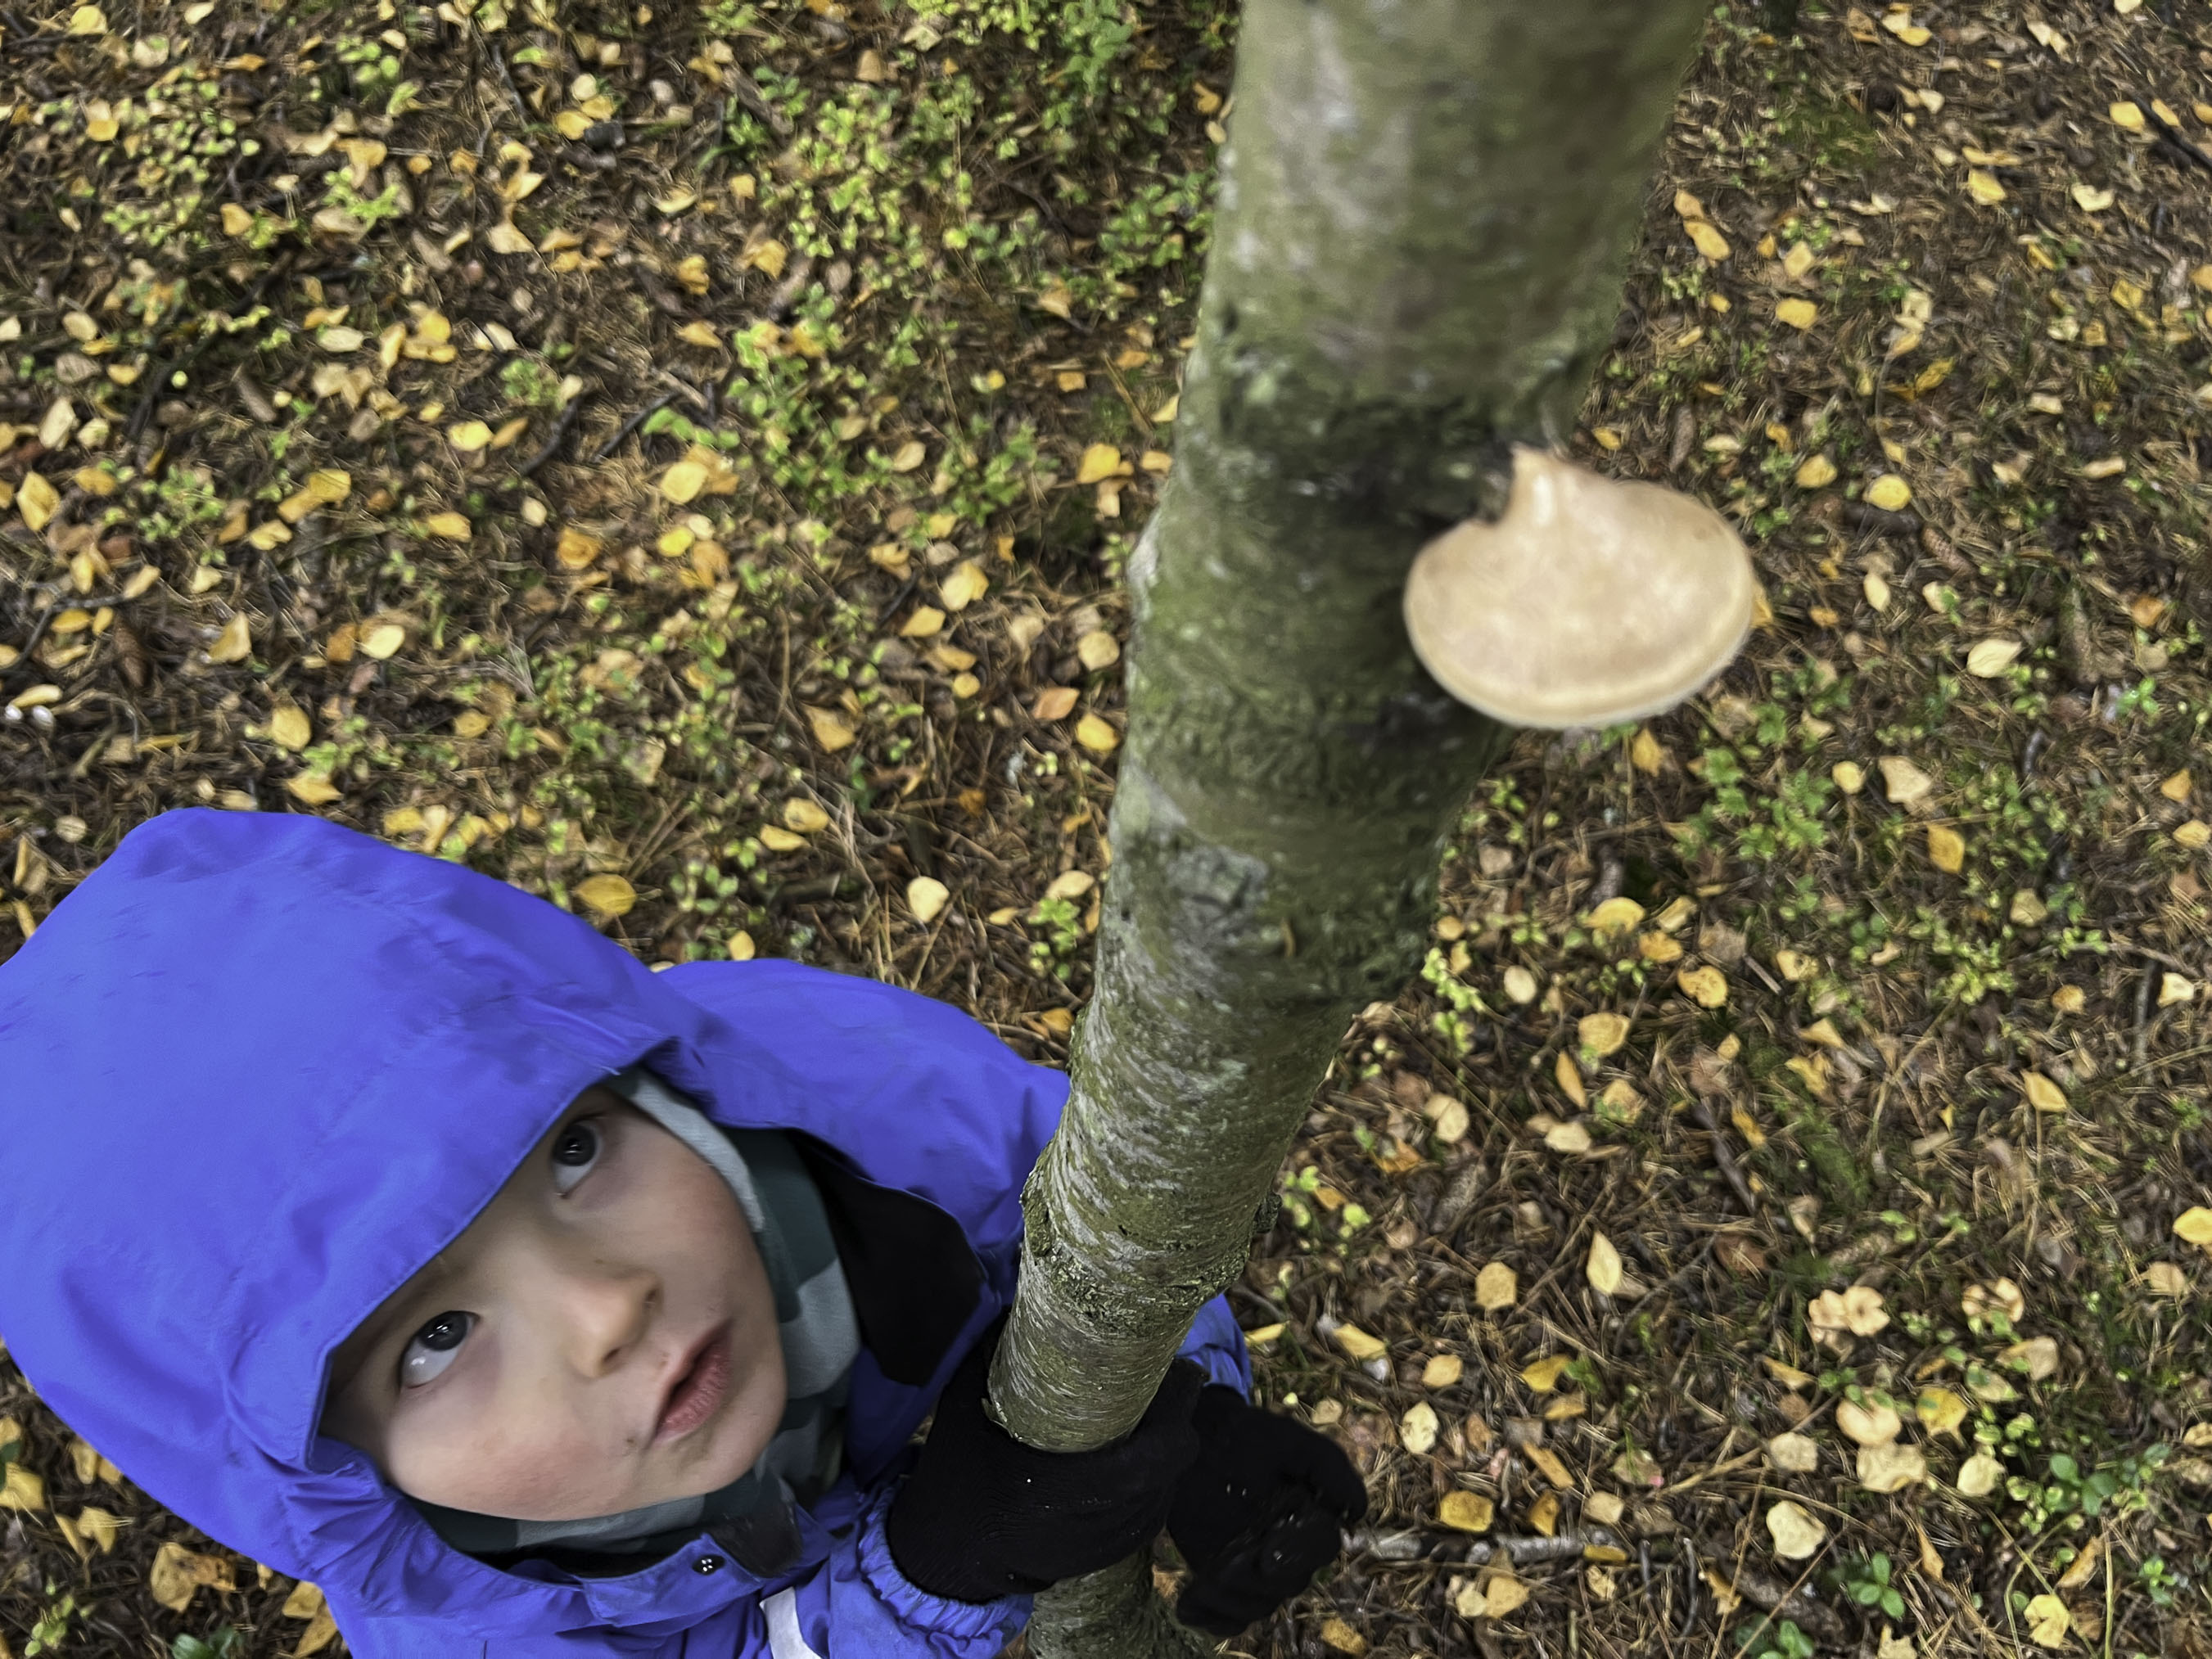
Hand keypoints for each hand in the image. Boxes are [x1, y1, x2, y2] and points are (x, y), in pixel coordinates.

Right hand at [886, 1311, 1206, 1603]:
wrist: (946, 1551)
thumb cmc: (955, 1474)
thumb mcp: (962, 1411)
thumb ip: (988, 1358)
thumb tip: (1015, 1301)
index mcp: (1053, 1494)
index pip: (1142, 1467)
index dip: (1173, 1421)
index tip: (1183, 1373)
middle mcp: (1085, 1529)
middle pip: (1163, 1477)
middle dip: (1178, 1423)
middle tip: (1182, 1376)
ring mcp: (1098, 1549)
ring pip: (1162, 1497)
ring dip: (1173, 1451)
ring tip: (1172, 1403)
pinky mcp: (1103, 1559)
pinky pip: (1150, 1516)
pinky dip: (1160, 1481)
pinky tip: (1157, 1447)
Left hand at [1166, 1386, 1366, 1635]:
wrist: (1203, 1440)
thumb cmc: (1253, 1439)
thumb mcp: (1294, 1444)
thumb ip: (1331, 1469)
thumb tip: (1356, 1512)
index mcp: (1313, 1522)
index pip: (1320, 1547)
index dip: (1298, 1553)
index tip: (1267, 1553)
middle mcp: (1290, 1552)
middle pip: (1289, 1582)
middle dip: (1261, 1578)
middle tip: (1230, 1564)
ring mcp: (1255, 1570)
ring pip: (1259, 1603)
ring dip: (1234, 1597)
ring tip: (1208, 1579)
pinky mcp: (1224, 1580)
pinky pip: (1228, 1617)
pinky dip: (1213, 1618)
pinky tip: (1189, 1604)